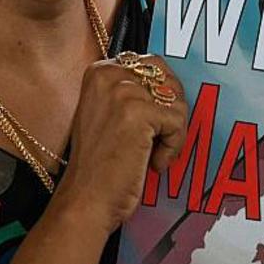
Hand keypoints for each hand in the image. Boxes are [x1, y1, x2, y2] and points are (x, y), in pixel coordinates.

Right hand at [55, 54, 187, 231]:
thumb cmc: (98, 164)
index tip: (157, 122)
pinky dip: (173, 147)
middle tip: (161, 138)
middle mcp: (108, 74)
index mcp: (98, 71)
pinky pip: (178, 122)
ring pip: (176, 101)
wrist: (85, 198)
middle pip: (167, 79)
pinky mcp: (139, 112)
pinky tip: (153, 163)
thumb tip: (170, 86)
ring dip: (173, 132)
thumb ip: (130, 94)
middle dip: (172, 111)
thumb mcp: (107, 114)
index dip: (163, 94)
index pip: (151, 64)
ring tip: (153, 154)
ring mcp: (123, 91)